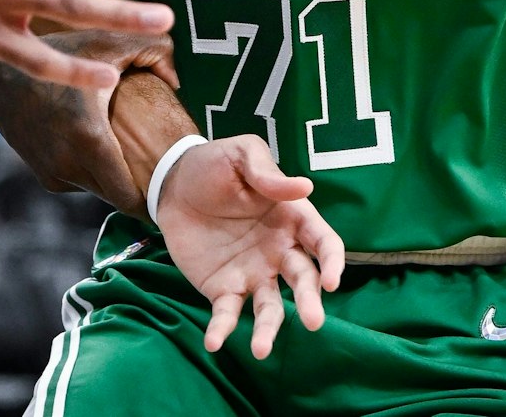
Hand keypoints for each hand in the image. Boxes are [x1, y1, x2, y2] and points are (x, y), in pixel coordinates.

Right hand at [0, 30, 180, 213]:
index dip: (153, 196)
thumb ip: (156, 50)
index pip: (130, 199)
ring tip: (129, 143)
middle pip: (117, 195)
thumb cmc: (59, 50)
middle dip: (138, 182)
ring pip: (99, 187)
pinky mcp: (42, 173)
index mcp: (89, 140)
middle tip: (158, 159)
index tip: (170, 183)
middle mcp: (67, 165)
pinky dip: (93, 167)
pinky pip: (81, 179)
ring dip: (114, 173)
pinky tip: (99, 138)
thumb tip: (176, 81)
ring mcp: (51, 173)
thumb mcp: (110, 39)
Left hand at [155, 135, 345, 359]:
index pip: (323, 243)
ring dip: (269, 329)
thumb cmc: (215, 165)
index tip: (332, 281)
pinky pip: (227, 313)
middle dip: (309, 301)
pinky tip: (214, 342)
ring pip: (270, 307)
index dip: (333, 262)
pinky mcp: (223, 288)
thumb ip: (268, 175)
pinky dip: (222, 329)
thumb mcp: (241, 155)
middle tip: (312, 322)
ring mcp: (253, 273)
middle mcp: (279, 251)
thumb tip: (305, 187)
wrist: (172, 183)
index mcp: (292, 218)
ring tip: (261, 350)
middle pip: (303, 280)